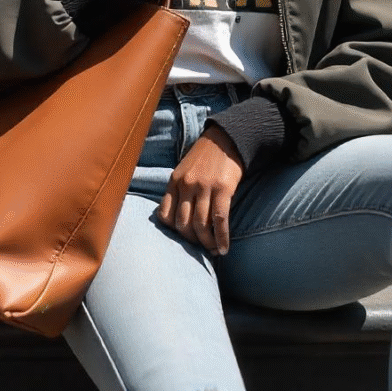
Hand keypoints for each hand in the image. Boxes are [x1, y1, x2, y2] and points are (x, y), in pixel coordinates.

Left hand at [157, 123, 244, 255]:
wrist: (226, 139)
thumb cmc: (204, 158)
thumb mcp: (184, 170)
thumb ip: (179, 191)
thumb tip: (176, 219)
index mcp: (174, 181)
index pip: (165, 215)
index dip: (173, 231)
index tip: (184, 238)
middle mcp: (186, 185)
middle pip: (183, 223)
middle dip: (191, 241)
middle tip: (200, 248)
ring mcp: (204, 187)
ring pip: (200, 224)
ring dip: (207, 243)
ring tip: (213, 251)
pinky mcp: (223, 189)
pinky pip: (220, 220)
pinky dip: (221, 238)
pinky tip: (223, 248)